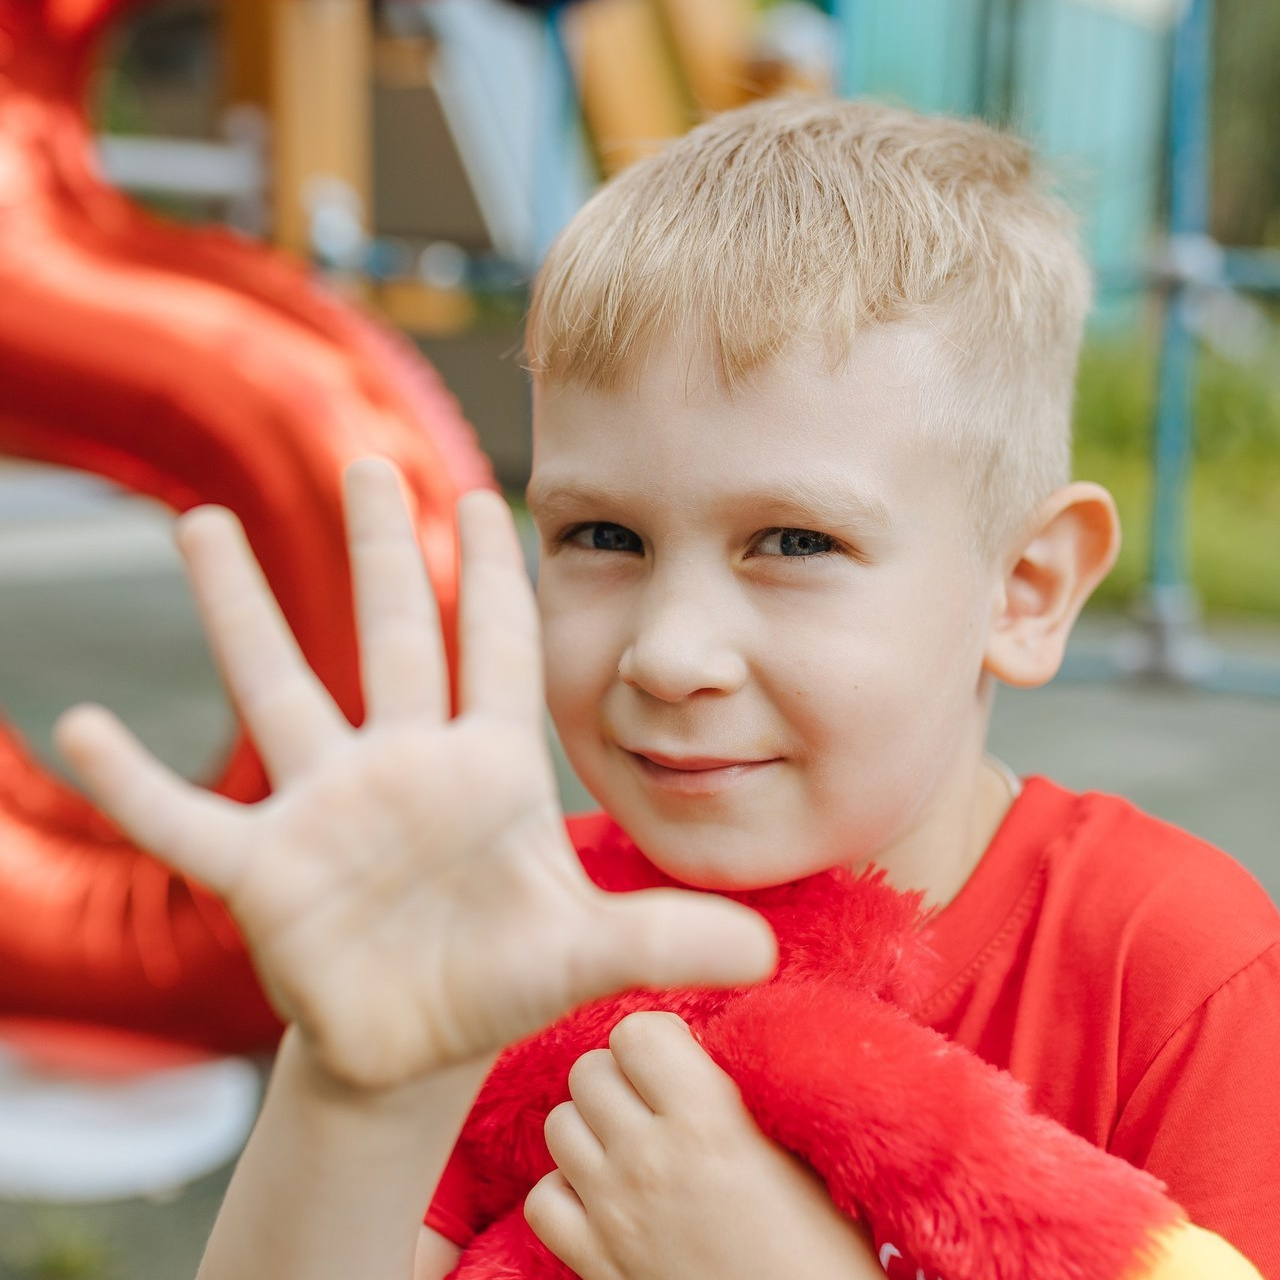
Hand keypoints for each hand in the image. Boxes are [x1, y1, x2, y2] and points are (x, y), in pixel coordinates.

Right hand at [55, 461, 774, 1089]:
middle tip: (366, 461)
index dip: (494, 575)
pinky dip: (132, 783)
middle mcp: (406, 768)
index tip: (482, 485)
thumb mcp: (588, 952)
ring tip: (199, 525)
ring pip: (279, 691)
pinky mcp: (265, 873)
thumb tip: (767, 946)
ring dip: (242, 611)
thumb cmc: (504, 978)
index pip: (497, 651)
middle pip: (392, 636)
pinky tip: (73, 728)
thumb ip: (665, 936)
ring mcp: (329, 811)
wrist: (420, 1042)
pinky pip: (184, 820)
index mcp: (490, 771)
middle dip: (382, 550)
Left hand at [525, 1012, 883, 1279]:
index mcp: (706, 1120)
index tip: (681, 1056)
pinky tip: (605, 1194)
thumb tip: (703, 1046)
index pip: (635, 1033)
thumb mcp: (799, 1147)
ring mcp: (614, 1213)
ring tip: (632, 1142)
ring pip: (558, 1125)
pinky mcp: (595, 1263)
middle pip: (588, 1070)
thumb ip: (741, 1089)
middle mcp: (647, 1160)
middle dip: (620, 1075)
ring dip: (591, 1125)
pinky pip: (542, 1199)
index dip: (656, 1039)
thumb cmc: (825, 1248)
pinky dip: (565, 1189)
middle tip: (656, 1099)